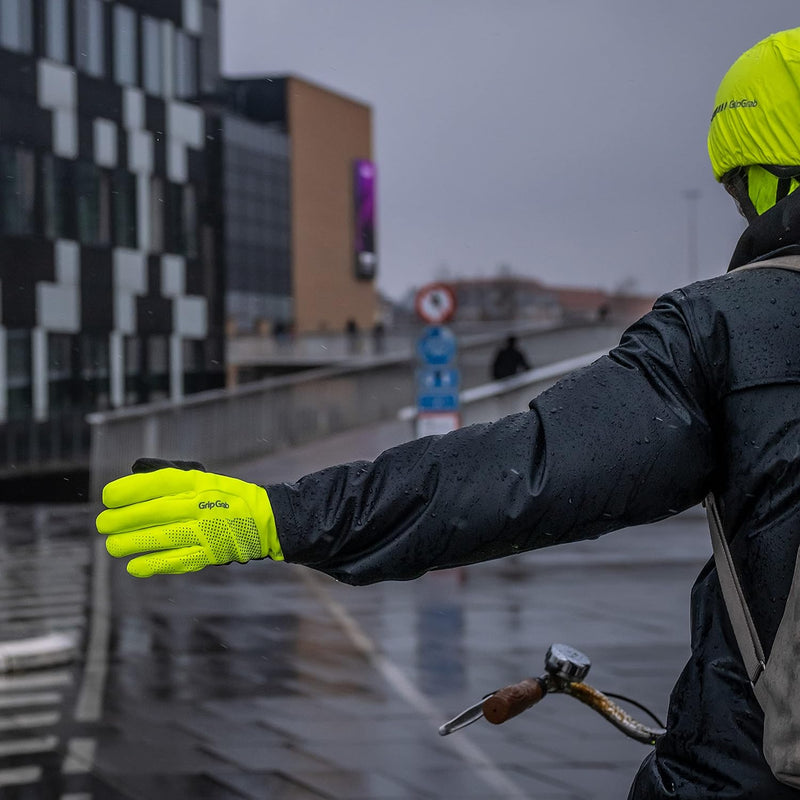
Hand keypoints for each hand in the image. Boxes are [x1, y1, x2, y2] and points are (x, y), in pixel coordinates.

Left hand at [96, 467, 282, 577]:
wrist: (266, 519)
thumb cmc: (225, 498)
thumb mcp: (202, 480)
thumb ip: (170, 482)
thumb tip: (130, 484)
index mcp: (198, 483)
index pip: (160, 483)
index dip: (131, 490)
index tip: (108, 496)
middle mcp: (202, 505)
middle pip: (157, 512)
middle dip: (124, 519)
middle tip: (103, 524)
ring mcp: (207, 531)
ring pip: (163, 537)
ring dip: (133, 543)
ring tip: (113, 546)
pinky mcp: (211, 554)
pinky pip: (180, 560)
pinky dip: (156, 564)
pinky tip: (134, 567)